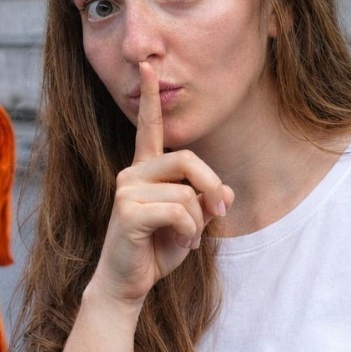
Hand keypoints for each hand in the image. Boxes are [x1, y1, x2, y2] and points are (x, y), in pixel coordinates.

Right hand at [92, 61, 233, 306]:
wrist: (127, 284)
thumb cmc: (156, 251)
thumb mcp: (190, 224)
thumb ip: (204, 202)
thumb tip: (224, 192)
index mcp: (144, 170)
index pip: (149, 128)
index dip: (151, 97)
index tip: (148, 67)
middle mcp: (131, 173)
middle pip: (188, 159)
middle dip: (211, 187)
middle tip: (220, 213)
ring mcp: (126, 190)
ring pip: (186, 192)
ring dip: (198, 222)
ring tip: (187, 241)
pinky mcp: (127, 211)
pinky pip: (179, 212)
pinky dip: (189, 235)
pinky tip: (179, 247)